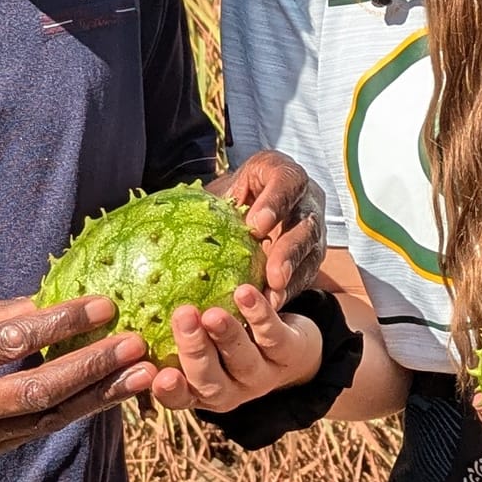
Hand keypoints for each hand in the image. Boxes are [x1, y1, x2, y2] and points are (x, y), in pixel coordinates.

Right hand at [0, 292, 150, 471]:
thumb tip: (51, 299)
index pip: (10, 341)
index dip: (60, 323)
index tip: (102, 304)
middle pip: (37, 387)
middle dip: (91, 365)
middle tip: (135, 343)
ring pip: (47, 417)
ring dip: (99, 396)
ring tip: (142, 374)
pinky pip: (39, 429)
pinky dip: (78, 410)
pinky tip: (111, 392)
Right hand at [139, 285, 325, 416]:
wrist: (291, 348)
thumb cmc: (225, 339)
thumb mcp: (198, 342)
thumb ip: (166, 330)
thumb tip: (118, 297)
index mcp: (199, 391)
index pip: (178, 397)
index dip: (168, 390)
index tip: (154, 375)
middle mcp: (229, 390)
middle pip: (209, 380)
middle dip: (194, 351)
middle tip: (182, 318)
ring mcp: (261, 376)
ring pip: (242, 360)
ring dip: (226, 335)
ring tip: (212, 313)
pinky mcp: (289, 354)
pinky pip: (273, 336)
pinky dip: (259, 315)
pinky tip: (245, 293)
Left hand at [219, 151, 324, 304]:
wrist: (257, 204)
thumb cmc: (236, 194)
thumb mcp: (223, 187)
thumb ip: (209, 199)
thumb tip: (168, 215)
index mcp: (284, 175)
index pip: (287, 182)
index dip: (275, 203)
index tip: (257, 225)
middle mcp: (306, 202)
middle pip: (304, 224)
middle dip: (289, 251)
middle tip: (273, 275)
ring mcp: (313, 231)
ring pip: (310, 253)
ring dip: (291, 277)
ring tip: (272, 297)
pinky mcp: (311, 257)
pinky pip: (304, 275)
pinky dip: (287, 292)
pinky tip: (269, 306)